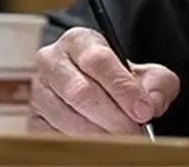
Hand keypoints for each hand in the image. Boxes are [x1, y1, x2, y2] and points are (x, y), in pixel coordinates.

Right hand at [28, 27, 179, 135]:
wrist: (90, 93)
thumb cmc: (116, 82)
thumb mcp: (143, 74)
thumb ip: (157, 83)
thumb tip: (152, 102)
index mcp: (78, 41)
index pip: (98, 60)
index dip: (123, 88)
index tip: (144, 111)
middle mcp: (51, 61)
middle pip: (81, 92)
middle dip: (113, 117)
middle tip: (135, 133)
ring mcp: (38, 91)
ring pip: (67, 118)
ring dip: (99, 135)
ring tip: (122, 142)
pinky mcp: (32, 120)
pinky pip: (54, 136)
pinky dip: (81, 145)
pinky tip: (100, 146)